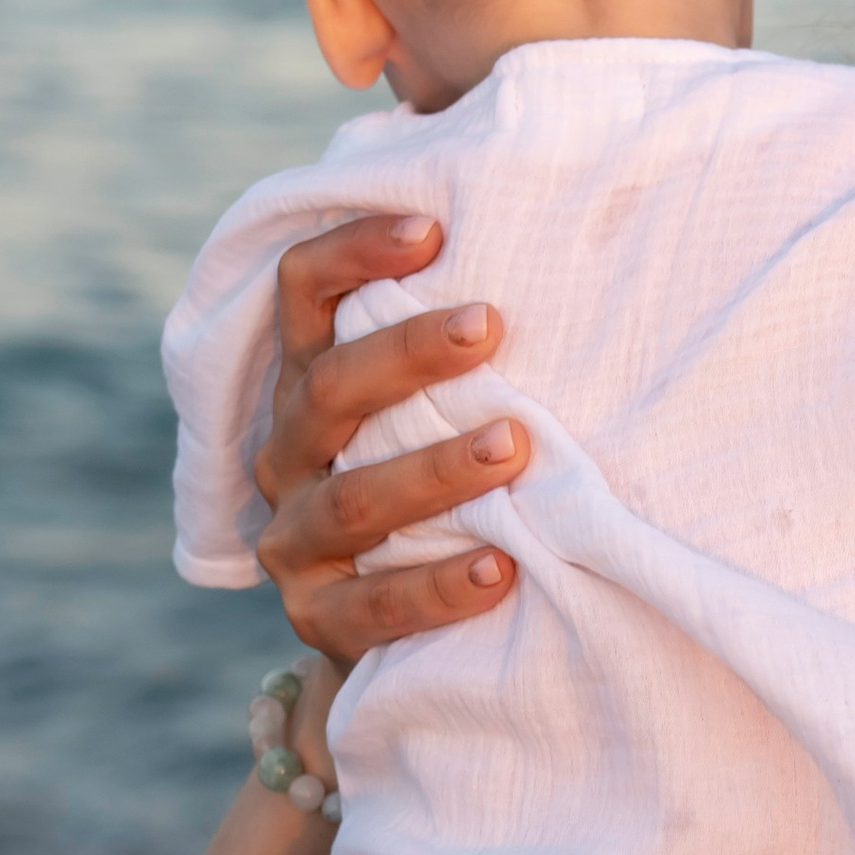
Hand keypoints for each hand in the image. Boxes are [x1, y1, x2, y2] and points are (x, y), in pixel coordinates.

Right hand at [250, 213, 532, 665]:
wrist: (389, 624)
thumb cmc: (433, 486)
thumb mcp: (427, 411)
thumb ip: (459, 354)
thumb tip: (566, 265)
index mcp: (307, 383)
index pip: (302, 291)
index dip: (353, 251)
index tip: (432, 230)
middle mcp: (288, 452)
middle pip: (328, 387)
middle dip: (408, 353)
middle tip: (489, 326)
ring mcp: (293, 538)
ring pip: (352, 498)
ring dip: (436, 470)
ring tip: (514, 446)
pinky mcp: (317, 617)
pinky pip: (374, 606)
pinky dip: (439, 587)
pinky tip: (502, 568)